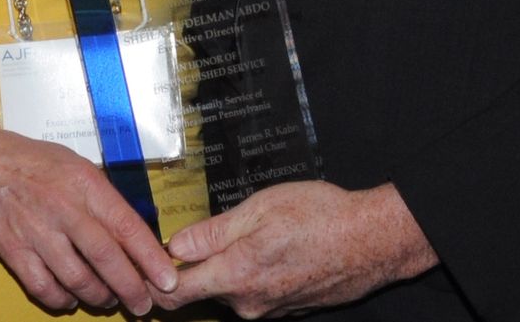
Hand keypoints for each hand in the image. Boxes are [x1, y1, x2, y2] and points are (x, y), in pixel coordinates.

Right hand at [0, 125, 179, 314]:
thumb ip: (100, 197)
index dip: (150, 257)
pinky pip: (44, 288)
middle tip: (143, 304)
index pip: (126, 225)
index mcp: (84, 183)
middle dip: (131, 288)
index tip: (167, 278)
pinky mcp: (13, 251)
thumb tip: (129, 233)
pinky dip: (62, 300)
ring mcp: (36, 231)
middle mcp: (62, 208)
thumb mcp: (74, 165)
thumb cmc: (30, 161)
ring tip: (107, 300)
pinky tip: (70, 299)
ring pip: (78, 279)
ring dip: (99, 297)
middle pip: (106, 258)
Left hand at [155, 181, 438, 318]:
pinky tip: (278, 247)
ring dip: (234, 265)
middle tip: (214, 228)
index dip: (155, 281)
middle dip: (201, 263)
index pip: (176, 295)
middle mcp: (249, 303)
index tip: (148, 264)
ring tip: (258, 232)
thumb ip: (212, 232)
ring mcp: (270, 310)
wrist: (372, 241)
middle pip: (205, 290)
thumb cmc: (320, 216)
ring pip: (234, 289)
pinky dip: (259, 272)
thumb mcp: (259, 208)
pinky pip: (259, 292)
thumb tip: (174, 246)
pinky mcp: (289, 310)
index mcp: (235, 276)